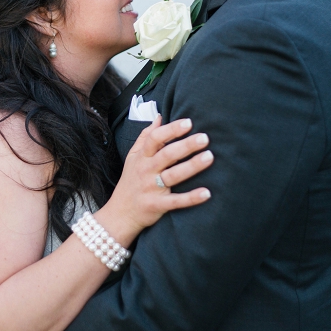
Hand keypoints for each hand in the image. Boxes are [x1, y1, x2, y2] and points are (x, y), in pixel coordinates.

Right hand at [103, 115, 212, 236]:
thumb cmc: (130, 181)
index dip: (171, 130)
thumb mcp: (133, 157)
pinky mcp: (158, 205)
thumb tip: (158, 117)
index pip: (155, 138)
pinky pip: (176, 201)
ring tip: (209, 157)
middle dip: (186, 145)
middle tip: (204, 138)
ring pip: (173, 175)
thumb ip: (145, 136)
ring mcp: (152, 189)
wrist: (120, 213)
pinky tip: (206, 192)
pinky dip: (191, 198)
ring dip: (192, 166)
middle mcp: (146, 171)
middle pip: (167, 155)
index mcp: (142, 157)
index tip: (188, 122)